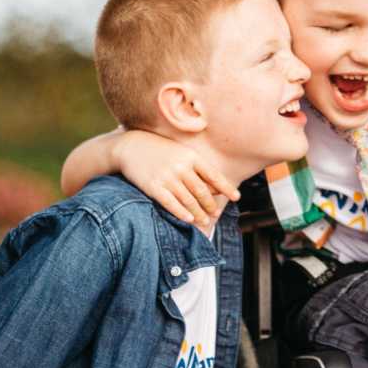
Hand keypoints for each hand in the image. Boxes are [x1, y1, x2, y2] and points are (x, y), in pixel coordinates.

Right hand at [113, 131, 239, 227]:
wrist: (131, 146)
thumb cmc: (161, 151)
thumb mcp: (182, 153)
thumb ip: (198, 168)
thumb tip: (217, 187)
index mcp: (191, 157)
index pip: (213, 175)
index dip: (226, 188)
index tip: (237, 197)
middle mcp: (181, 166)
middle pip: (201, 191)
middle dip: (210, 205)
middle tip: (215, 214)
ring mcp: (167, 177)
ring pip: (188, 200)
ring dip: (198, 213)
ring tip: (204, 222)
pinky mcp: (153, 186)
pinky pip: (171, 203)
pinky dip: (181, 213)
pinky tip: (189, 220)